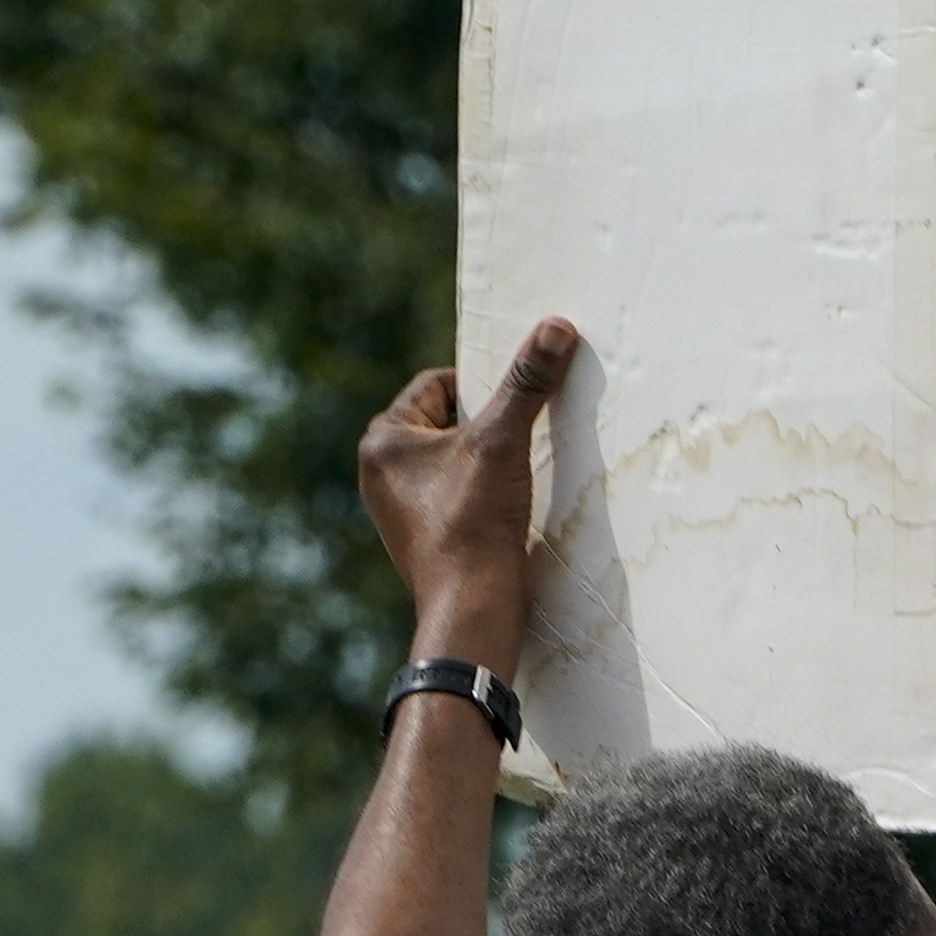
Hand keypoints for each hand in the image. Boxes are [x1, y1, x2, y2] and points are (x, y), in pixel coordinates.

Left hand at [356, 319, 580, 669]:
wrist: (472, 609)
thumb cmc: (474, 522)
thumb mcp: (503, 440)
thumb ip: (527, 383)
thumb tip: (555, 327)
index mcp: (383, 440)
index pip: (439, 383)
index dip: (483, 385)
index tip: (516, 402)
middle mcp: (380, 472)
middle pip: (447, 421)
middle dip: (487, 424)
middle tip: (518, 440)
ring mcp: (398, 507)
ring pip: (454, 459)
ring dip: (488, 459)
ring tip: (513, 476)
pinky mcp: (420, 536)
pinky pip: (455, 493)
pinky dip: (483, 492)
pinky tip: (507, 508)